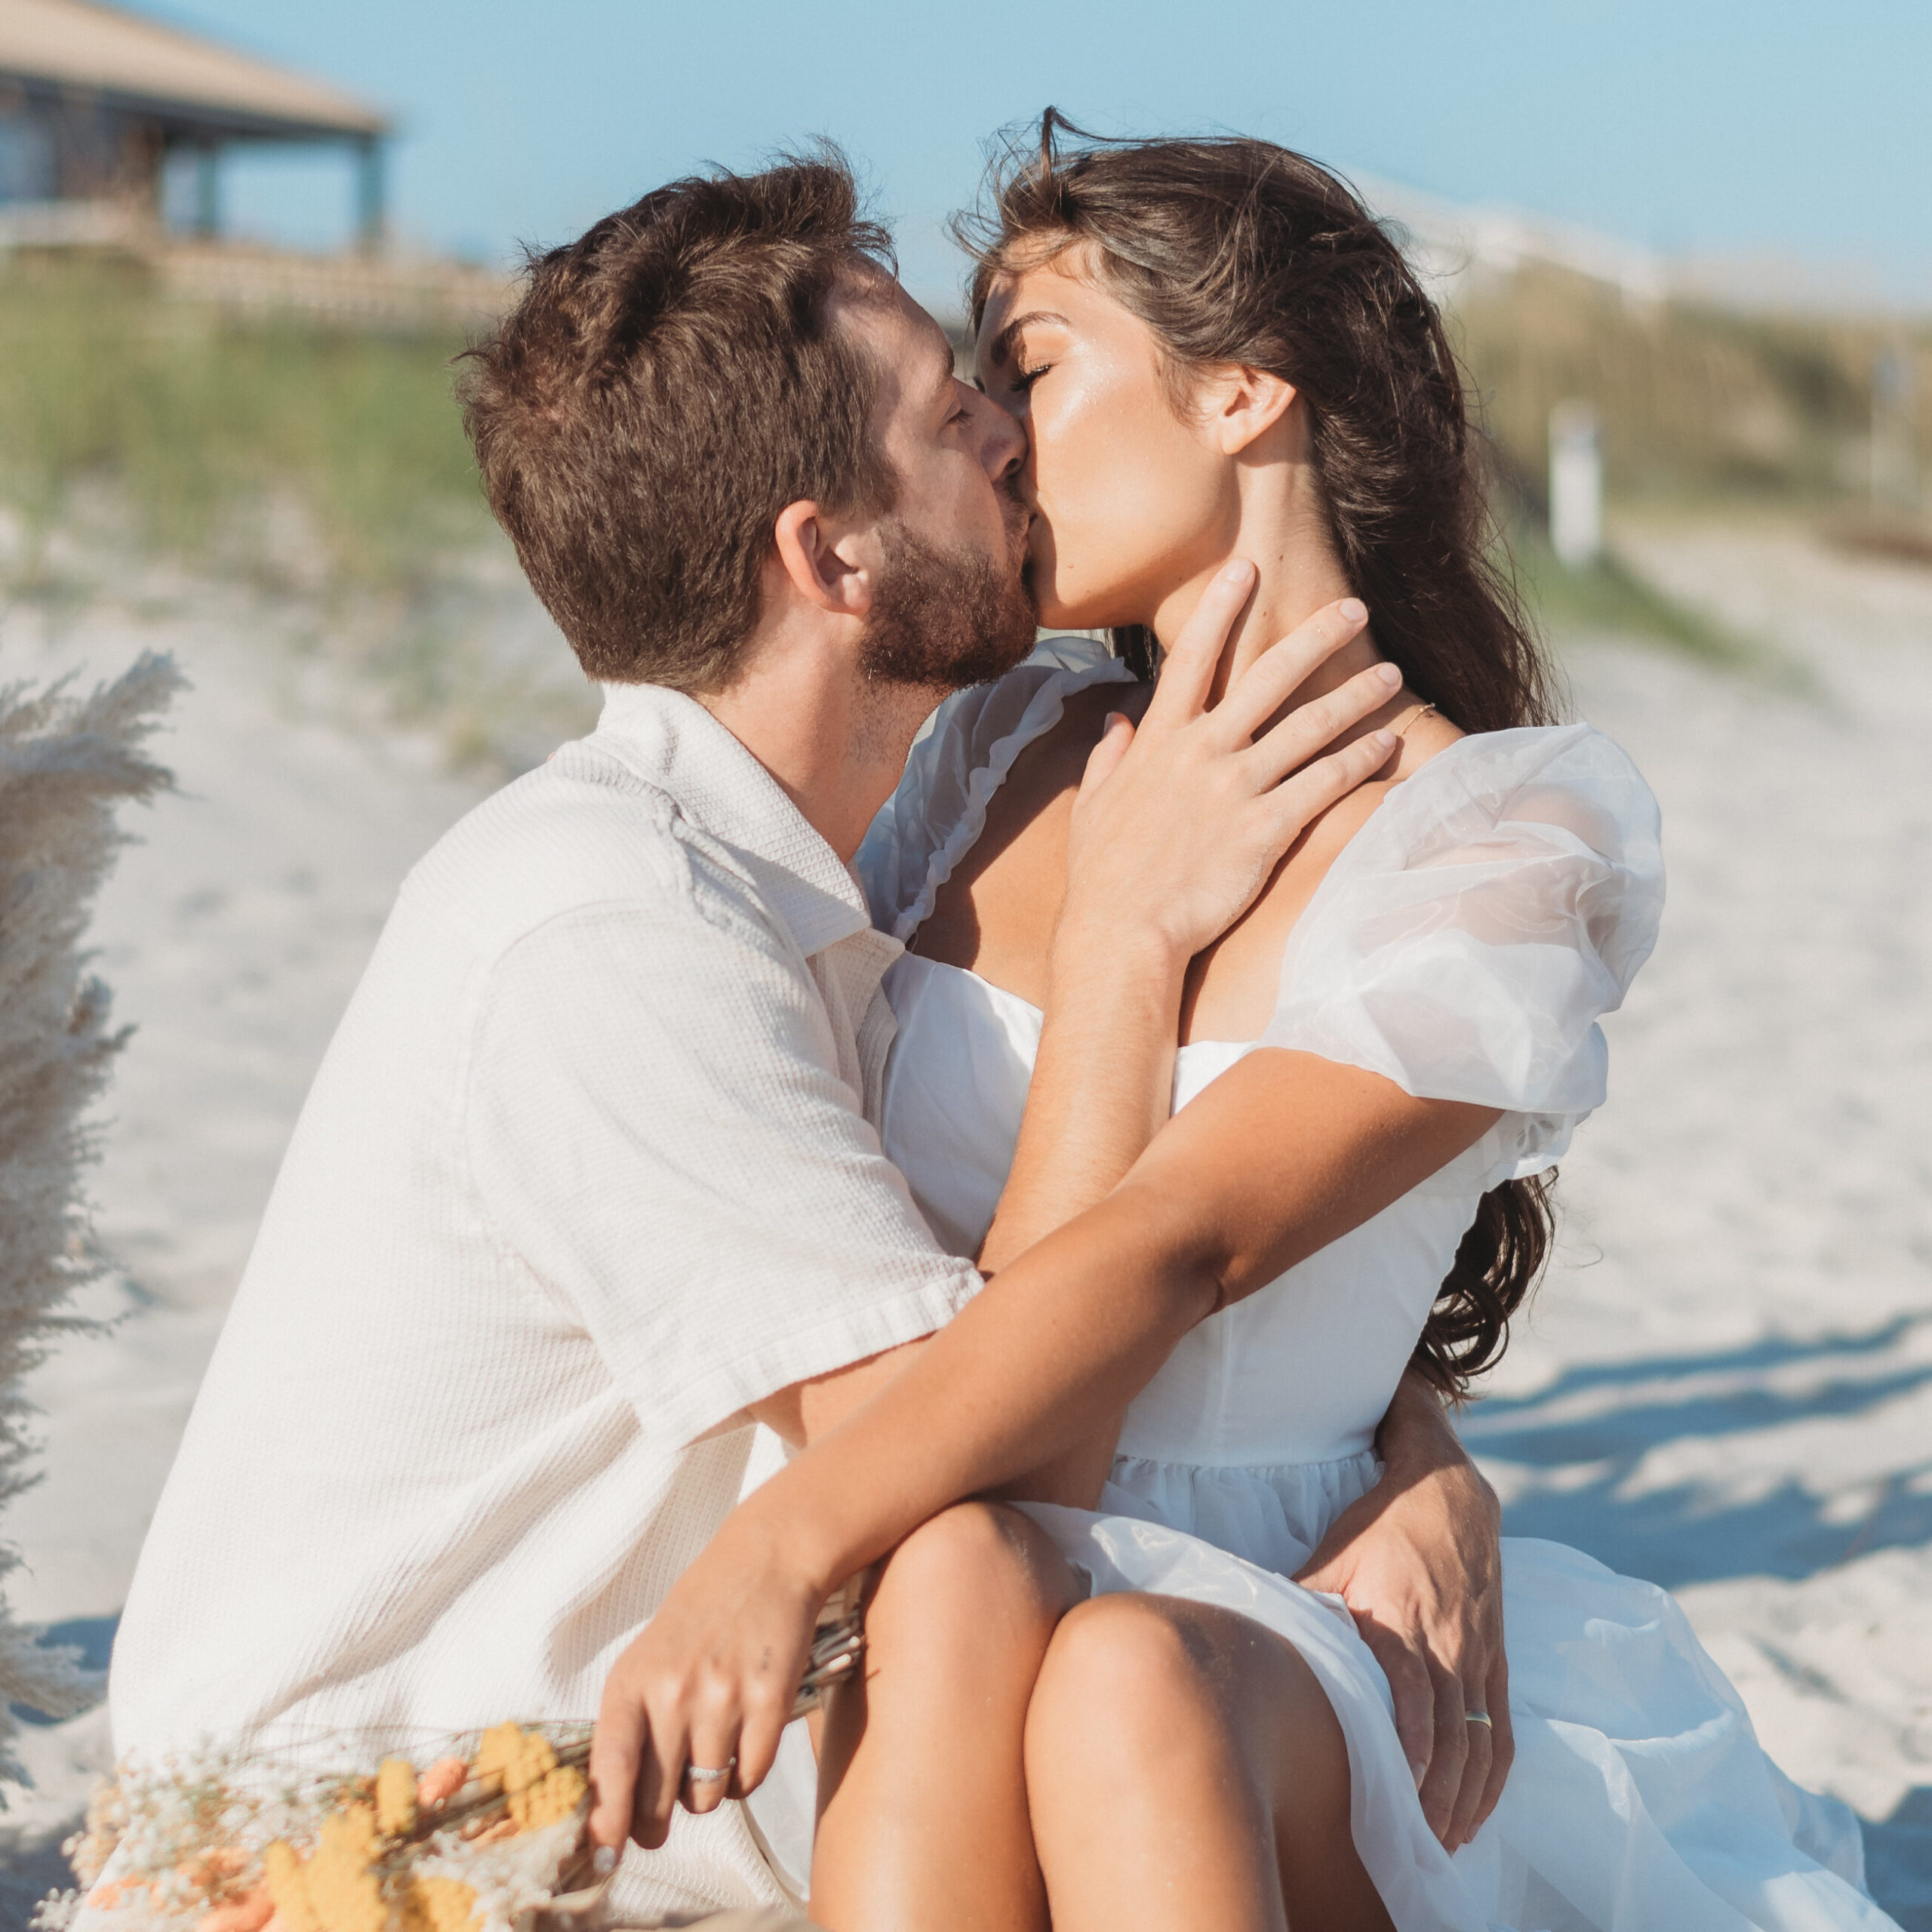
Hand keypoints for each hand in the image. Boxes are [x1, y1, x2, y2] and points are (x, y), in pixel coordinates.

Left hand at [588, 1507, 825, 1852]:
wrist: (765, 1561)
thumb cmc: (699, 1616)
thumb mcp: (648, 1658)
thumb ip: (631, 1725)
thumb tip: (618, 1809)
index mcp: (631, 1681)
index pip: (610, 1771)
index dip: (606, 1824)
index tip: (604, 1855)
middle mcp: (673, 1692)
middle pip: (656, 1800)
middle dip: (656, 1822)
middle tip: (661, 1817)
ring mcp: (724, 1698)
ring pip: (705, 1797)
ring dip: (707, 1790)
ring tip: (711, 1748)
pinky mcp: (770, 1702)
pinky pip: (749, 1779)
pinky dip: (745, 1774)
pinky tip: (744, 1738)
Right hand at [1057, 560, 1400, 966]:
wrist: (1121, 931)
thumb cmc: (1103, 876)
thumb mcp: (1093, 807)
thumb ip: (1108, 758)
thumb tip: (1116, 722)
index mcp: (1158, 742)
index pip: (1191, 658)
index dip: (1220, 609)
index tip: (1246, 567)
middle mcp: (1201, 753)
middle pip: (1266, 678)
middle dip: (1314, 637)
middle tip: (1354, 608)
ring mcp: (1235, 788)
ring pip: (1308, 725)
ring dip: (1354, 696)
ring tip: (1392, 675)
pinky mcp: (1265, 828)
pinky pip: (1323, 783)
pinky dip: (1358, 760)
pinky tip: (1386, 744)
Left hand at [1294, 1384, 1511, 1850]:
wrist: (1447, 1492)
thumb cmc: (1381, 1524)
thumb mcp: (1334, 1553)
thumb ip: (1305, 1597)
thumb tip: (1259, 1632)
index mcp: (1406, 1622)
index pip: (1416, 1692)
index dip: (1413, 1740)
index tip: (1406, 1785)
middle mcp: (1449, 1645)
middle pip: (1452, 1733)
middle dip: (1439, 1794)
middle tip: (1418, 1843)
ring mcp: (1478, 1655)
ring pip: (1480, 1740)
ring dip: (1467, 1795)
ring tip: (1444, 1841)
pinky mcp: (1495, 1659)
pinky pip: (1502, 1727)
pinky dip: (1494, 1774)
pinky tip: (1478, 1808)